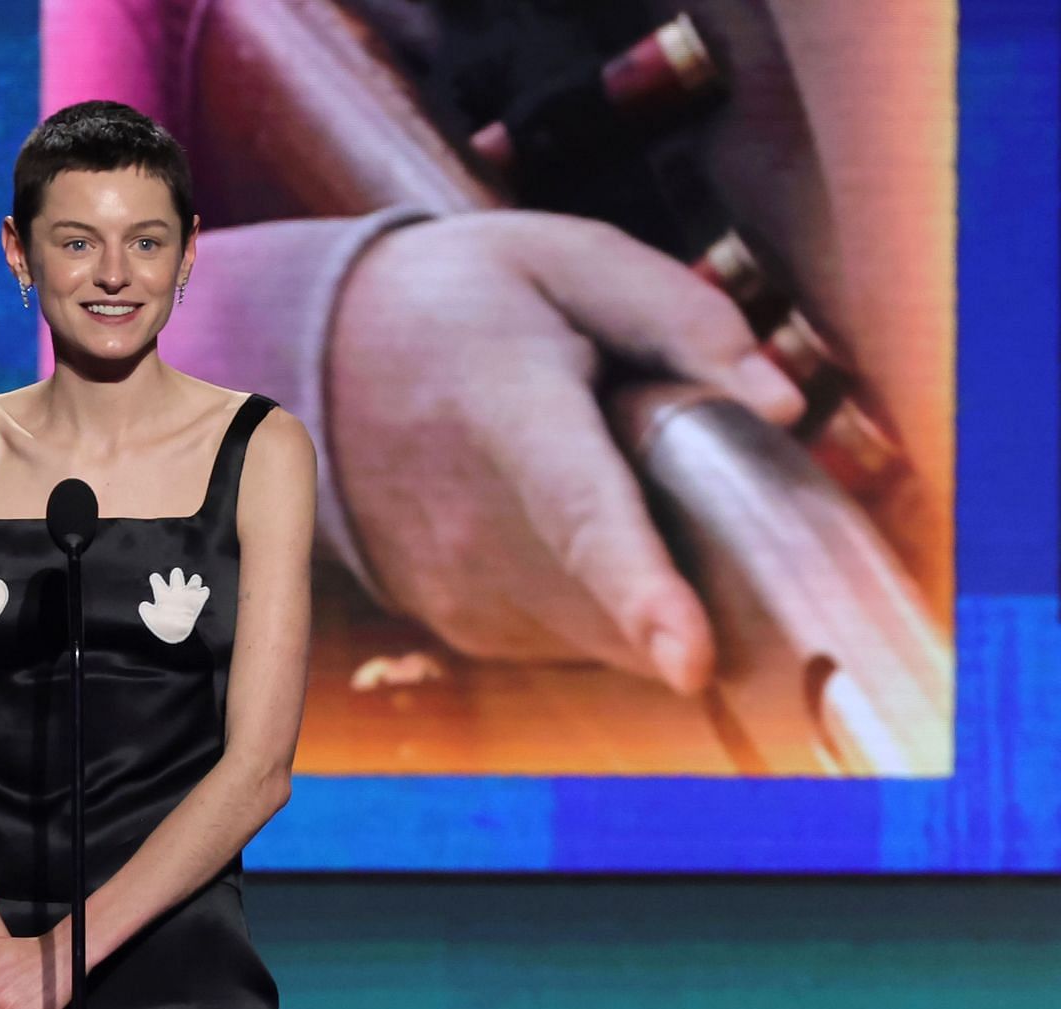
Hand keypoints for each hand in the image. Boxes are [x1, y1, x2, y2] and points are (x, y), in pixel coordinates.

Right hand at [327, 211, 805, 694]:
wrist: (313, 364)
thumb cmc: (459, 304)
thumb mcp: (565, 260)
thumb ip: (682, 318)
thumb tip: (780, 407)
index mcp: (511, 413)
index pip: (582, 514)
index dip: (642, 591)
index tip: (693, 662)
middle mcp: (475, 522)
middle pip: (624, 596)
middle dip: (701, 574)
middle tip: (665, 465)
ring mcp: (460, 586)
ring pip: (612, 631)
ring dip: (652, 583)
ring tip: (594, 478)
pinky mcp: (463, 624)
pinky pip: (578, 636)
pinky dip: (604, 599)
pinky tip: (563, 524)